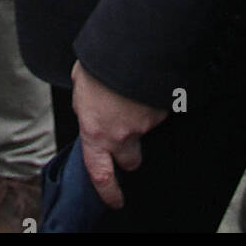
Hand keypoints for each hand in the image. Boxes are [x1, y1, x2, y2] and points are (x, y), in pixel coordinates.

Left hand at [71, 60, 167, 208]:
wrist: (132, 45)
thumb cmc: (102, 62)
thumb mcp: (81, 84)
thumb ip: (84, 104)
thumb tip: (88, 106)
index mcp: (96, 131)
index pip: (100, 175)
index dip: (108, 192)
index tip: (114, 200)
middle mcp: (122, 134)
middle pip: (131, 160)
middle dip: (130, 152)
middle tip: (127, 132)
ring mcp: (145, 124)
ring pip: (146, 130)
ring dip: (141, 115)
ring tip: (133, 89)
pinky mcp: (163, 110)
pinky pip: (159, 110)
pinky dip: (153, 99)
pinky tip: (145, 81)